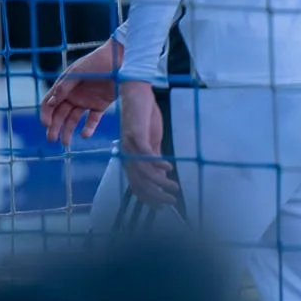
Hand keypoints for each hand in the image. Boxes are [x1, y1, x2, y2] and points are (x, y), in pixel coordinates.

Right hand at [41, 37, 123, 144]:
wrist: (121, 60)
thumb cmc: (97, 62)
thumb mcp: (78, 72)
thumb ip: (65, 87)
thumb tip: (51, 102)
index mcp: (64, 86)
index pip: (49, 102)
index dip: (46, 114)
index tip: (46, 124)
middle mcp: (74, 95)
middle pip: (60, 113)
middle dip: (55, 126)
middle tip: (52, 139)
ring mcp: (87, 100)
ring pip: (74, 118)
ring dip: (68, 130)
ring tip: (65, 143)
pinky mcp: (101, 104)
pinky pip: (93, 119)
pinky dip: (88, 127)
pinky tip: (84, 135)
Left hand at [118, 80, 179, 205]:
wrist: (137, 94)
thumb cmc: (144, 117)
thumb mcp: (152, 141)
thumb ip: (155, 157)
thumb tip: (163, 174)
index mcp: (130, 158)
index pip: (136, 184)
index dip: (148, 198)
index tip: (162, 206)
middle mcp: (126, 154)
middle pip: (138, 182)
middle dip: (154, 195)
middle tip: (171, 201)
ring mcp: (130, 145)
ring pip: (142, 171)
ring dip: (159, 181)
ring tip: (174, 187)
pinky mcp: (136, 134)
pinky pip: (145, 153)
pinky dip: (157, 162)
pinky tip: (169, 167)